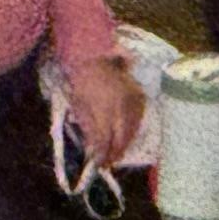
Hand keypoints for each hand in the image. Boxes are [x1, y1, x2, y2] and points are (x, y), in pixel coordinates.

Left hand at [65, 53, 146, 174]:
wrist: (93, 54)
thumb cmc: (81, 80)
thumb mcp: (79, 106)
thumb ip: (89, 130)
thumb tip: (95, 151)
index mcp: (104, 108)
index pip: (106, 140)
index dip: (104, 155)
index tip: (100, 165)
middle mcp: (122, 105)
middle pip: (122, 137)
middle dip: (116, 152)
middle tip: (109, 163)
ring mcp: (133, 99)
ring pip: (133, 128)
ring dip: (126, 143)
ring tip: (118, 152)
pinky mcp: (139, 94)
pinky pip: (139, 117)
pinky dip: (134, 129)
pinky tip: (127, 135)